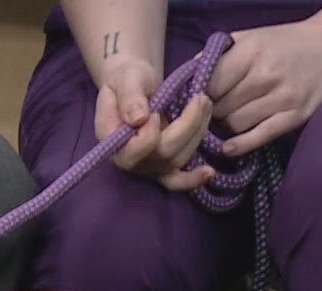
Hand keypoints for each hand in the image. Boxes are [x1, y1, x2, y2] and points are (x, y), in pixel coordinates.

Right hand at [96, 56, 217, 188]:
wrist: (135, 84)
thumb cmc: (128, 79)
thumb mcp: (126, 79)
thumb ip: (130, 97)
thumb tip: (139, 119)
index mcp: (112, 141)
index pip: (133, 151)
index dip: (150, 134)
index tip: (157, 110)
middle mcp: (129, 160)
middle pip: (163, 154)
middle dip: (187, 127)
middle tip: (201, 98)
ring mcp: (147, 167)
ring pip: (177, 159)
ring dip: (197, 133)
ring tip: (206, 103)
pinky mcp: (163, 167)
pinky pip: (177, 180)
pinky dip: (193, 179)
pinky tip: (209, 172)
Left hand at [206, 20, 321, 156]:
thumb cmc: (284, 42)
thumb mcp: (250, 37)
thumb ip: (218, 55)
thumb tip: (187, 77)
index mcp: (252, 52)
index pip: (210, 84)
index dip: (200, 94)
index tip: (200, 97)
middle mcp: (266, 75)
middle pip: (221, 107)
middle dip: (213, 110)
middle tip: (216, 108)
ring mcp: (282, 98)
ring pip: (235, 124)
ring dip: (227, 124)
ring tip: (232, 115)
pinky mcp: (295, 116)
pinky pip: (258, 137)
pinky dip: (240, 145)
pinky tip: (228, 147)